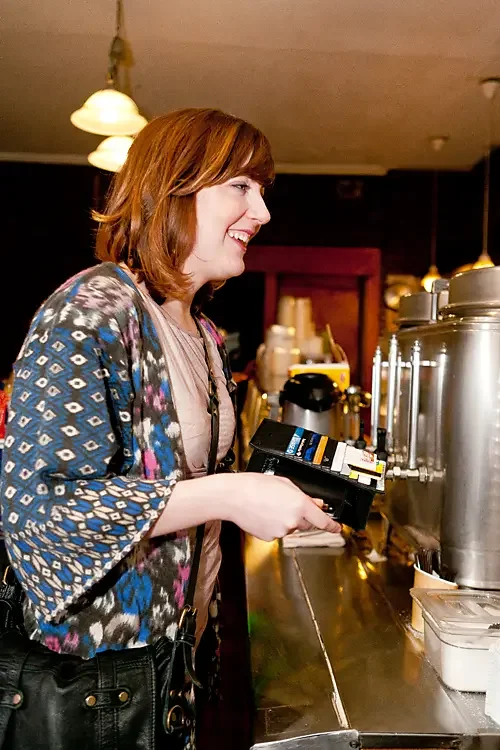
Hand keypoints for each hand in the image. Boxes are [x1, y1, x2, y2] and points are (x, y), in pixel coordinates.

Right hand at [222, 473, 341, 541]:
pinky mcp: (270, 537)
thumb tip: (315, 503)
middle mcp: (293, 520)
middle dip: (303, 516)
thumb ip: (303, 495)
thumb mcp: (285, 483)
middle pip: (307, 524)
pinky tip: (264, 513)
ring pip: (291, 527)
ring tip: (269, 505)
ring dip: (286, 519)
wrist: (233, 496)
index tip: (337, 528)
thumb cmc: (254, 485)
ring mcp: (281, 530)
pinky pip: (278, 531)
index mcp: (300, 504)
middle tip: (288, 504)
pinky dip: (274, 524)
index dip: (332, 525)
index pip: (323, 520)